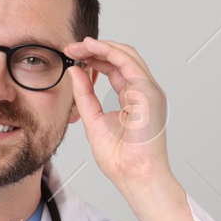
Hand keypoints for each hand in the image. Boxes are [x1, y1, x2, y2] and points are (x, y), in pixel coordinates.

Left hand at [64, 37, 173, 190]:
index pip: (114, 68)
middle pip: (121, 58)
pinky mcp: (148, 93)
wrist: (134, 176)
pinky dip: (110, 52)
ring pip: (126, 55)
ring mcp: (148, 90)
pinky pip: (129, 64)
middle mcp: (143, 91)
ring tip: (79, 45)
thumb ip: (84, 95)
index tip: (73, 55)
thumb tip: (74, 72)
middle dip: (95, 49)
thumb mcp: (93, 120)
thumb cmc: (120, 159)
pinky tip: (93, 49)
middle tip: (72, 47)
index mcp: (133, 98)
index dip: (93, 58)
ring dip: (101, 47)